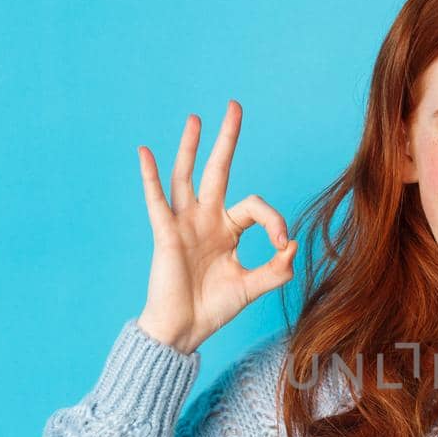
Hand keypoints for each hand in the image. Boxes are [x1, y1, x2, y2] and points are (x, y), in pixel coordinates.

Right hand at [135, 100, 297, 354]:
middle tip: (235, 106)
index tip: (282, 245)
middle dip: (227, 140)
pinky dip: (150, 176)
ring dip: (190, 147)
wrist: (184, 330)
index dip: (274, 221)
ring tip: (196, 118)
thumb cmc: (214, 309)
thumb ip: (275, 269)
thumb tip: (292, 246)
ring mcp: (185, 223)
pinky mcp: (166, 233)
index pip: (256, 208)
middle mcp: (206, 219)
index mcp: (228, 230)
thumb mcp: (252, 288)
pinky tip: (146, 152)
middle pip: (218, 170)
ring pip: (186, 176)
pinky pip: (156, 200)